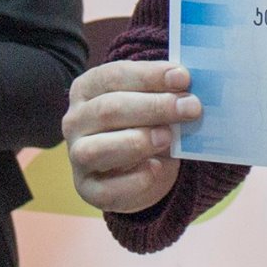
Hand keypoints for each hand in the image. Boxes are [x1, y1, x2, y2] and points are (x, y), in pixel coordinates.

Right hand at [62, 61, 201, 213]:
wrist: (137, 171)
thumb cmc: (144, 126)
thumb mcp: (152, 103)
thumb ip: (166, 93)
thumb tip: (190, 92)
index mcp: (87, 90)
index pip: (113, 76)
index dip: (149, 76)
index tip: (183, 78)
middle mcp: (75, 121)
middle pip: (108, 109)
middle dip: (153, 107)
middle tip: (190, 108)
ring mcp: (77, 156)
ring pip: (97, 149)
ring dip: (138, 141)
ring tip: (169, 137)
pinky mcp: (89, 189)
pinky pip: (107, 189)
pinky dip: (135, 180)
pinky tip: (157, 168)